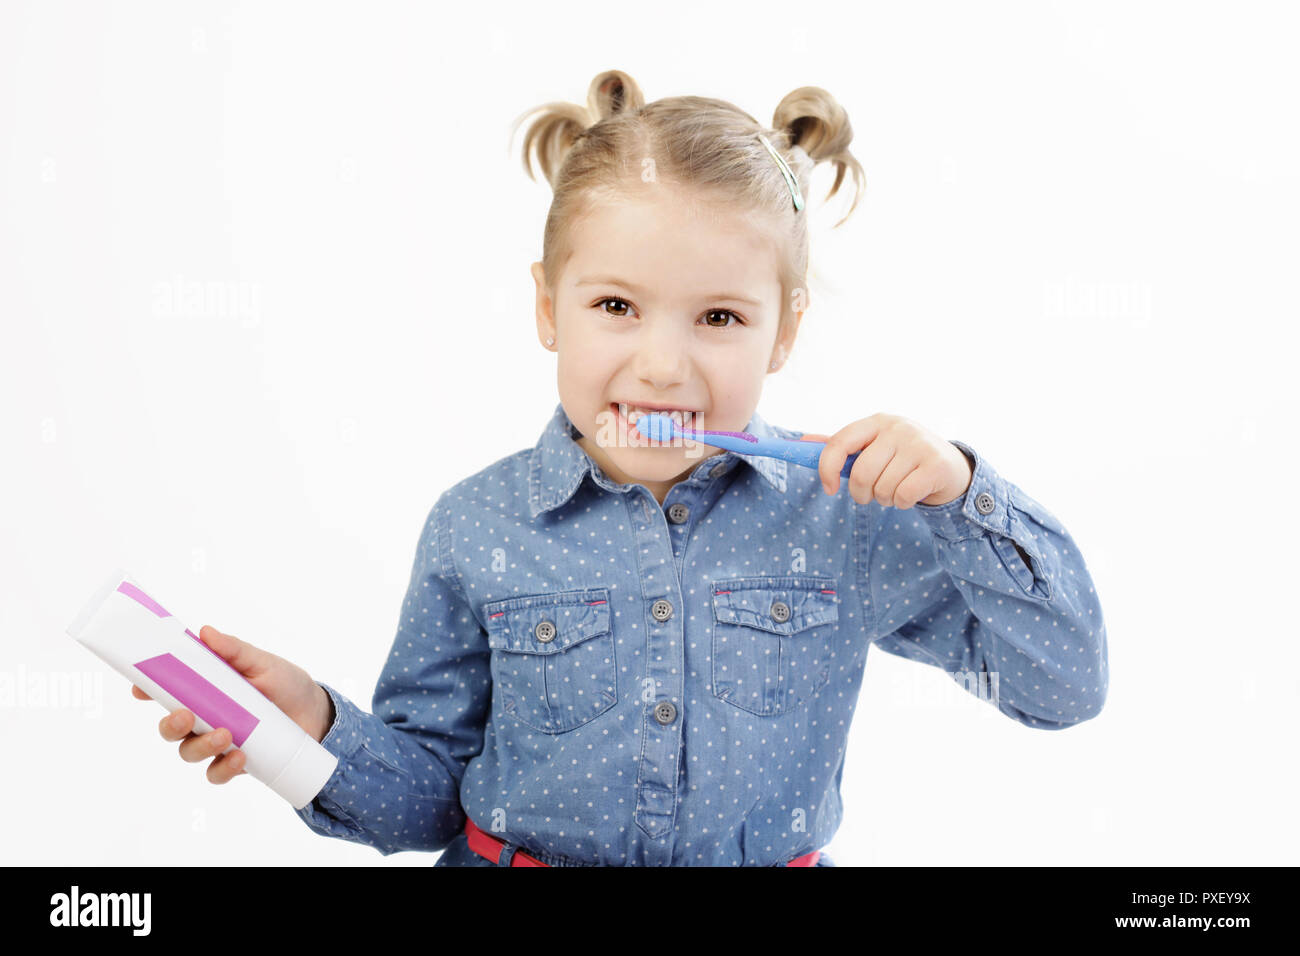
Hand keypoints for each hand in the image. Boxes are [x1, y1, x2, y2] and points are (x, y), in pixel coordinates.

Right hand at [131, 625, 333, 784]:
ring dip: (201, 746)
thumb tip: (206, 632)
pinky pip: (216, 773)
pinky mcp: (234, 762)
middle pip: (171, 727)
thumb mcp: (262, 663)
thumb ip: (235, 651)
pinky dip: (224, 768)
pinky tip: (240, 756)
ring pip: (189, 752)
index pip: (167, 689)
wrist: (316, 714)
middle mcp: (205, 716)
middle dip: (170, 724)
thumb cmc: (285, 683)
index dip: (148, 689)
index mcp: (205, 688)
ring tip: (226, 735)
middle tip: (185, 716)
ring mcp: (217, 741)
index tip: (140, 688)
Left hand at [799, 413, 972, 507]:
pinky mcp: (936, 464)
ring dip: (885, 499)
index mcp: (876, 421)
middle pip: (860, 473)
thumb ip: (842, 446)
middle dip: (861, 494)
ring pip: (882, 488)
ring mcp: (918, 444)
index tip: (828, 489)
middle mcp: (897, 427)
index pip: (839, 442)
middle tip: (871, 495)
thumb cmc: (903, 460)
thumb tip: (802, 441)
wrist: (951, 469)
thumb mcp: (874, 447)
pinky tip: (912, 494)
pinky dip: (903, 503)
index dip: (827, 469)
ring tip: (896, 490)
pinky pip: (903, 496)